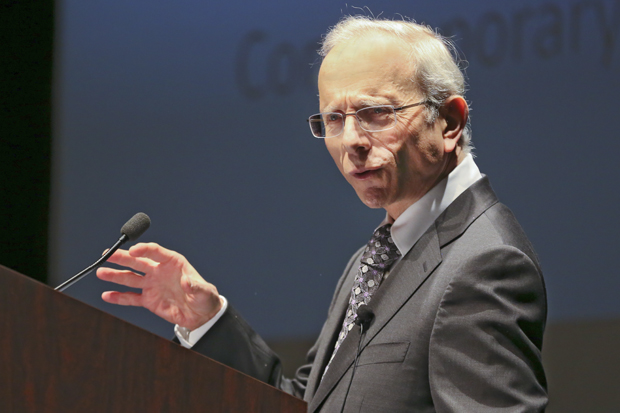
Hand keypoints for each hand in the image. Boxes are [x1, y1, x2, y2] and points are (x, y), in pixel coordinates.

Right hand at [96, 242, 221, 330]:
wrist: (201, 315)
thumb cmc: (205, 298)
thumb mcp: (204, 292)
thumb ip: (195, 287)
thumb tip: (187, 282)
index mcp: (173, 263)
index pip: (155, 252)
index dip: (144, 250)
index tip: (133, 250)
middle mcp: (160, 271)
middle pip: (138, 262)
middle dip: (122, 258)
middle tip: (107, 254)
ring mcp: (152, 285)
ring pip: (131, 278)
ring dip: (115, 275)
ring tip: (100, 272)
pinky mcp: (149, 300)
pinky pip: (131, 298)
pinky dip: (119, 297)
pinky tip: (107, 295)